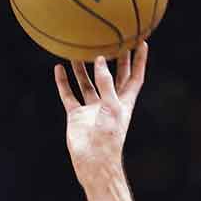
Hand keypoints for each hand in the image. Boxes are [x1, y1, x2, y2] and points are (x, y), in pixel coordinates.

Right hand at [54, 43, 148, 184]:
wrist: (93, 161)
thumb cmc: (109, 137)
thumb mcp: (112, 106)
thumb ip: (107, 83)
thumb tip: (100, 60)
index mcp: (124, 102)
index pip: (134, 77)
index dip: (139, 61)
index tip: (141, 42)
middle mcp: (109, 103)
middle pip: (112, 76)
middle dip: (112, 59)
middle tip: (110, 39)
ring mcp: (92, 108)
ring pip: (87, 83)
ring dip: (82, 68)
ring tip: (77, 50)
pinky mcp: (76, 115)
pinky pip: (69, 95)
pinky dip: (63, 82)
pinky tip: (59, 68)